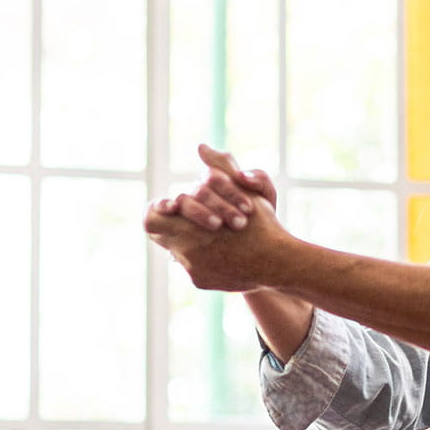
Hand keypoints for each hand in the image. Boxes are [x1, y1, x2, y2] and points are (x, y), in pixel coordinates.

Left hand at [143, 145, 292, 291]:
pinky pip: (192, 268)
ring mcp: (190, 269)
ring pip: (178, 252)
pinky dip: (204, 259)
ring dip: (192, 241)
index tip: (171, 207)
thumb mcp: (243, 189)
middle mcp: (182, 250)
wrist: (277, 263)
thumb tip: (202, 146)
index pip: (152, 218)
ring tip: (216, 236)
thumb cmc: (261, 223)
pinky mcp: (200, 282)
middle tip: (195, 219)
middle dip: (176, 224)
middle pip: (162, 235)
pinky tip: (223, 253)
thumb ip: (220, 167)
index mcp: (185, 226)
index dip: (158, 210)